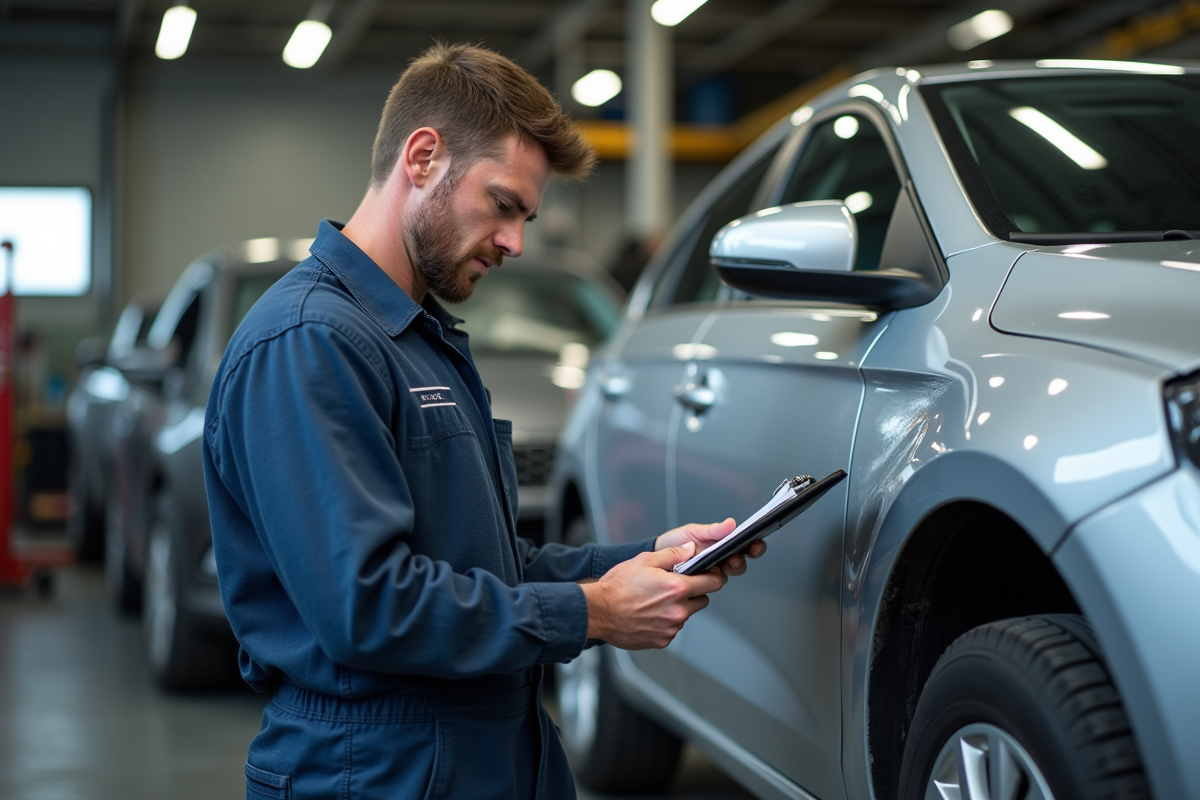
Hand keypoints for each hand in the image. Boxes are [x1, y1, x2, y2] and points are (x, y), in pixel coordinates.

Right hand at [580, 543, 725, 649]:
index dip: (713, 576)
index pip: (713, 583)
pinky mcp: (663, 640)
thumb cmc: (618, 586)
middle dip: (694, 592)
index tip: (710, 575)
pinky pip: (673, 629)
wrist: (598, 611)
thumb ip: (673, 554)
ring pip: (686, 615)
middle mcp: (678, 610)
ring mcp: (671, 628)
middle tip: (674, 587)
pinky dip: (666, 622)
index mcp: (677, 588)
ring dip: (678, 608)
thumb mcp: (645, 560)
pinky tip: (649, 614)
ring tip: (655, 601)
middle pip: (703, 600)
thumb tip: (691, 550)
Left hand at [654, 519, 766, 576]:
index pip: (745, 545)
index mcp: (722, 544)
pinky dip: (711, 580)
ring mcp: (713, 572)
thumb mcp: (694, 531)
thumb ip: (712, 530)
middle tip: (735, 557)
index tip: (755, 543)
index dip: (755, 545)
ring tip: (723, 564)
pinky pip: (712, 585)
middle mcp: (721, 559)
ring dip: (728, 570)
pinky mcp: (702, 584)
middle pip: (740, 562)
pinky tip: (707, 573)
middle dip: (741, 560)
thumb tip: (731, 523)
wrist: (657, 556)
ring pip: (728, 575)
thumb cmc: (676, 542)